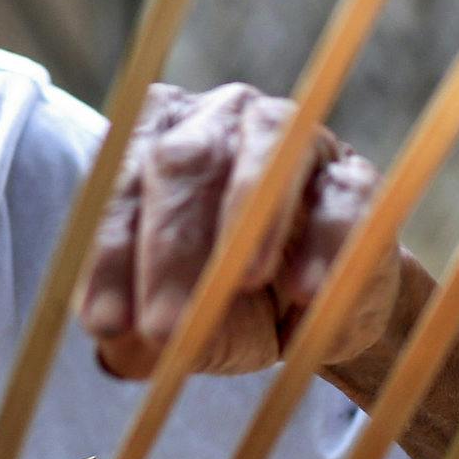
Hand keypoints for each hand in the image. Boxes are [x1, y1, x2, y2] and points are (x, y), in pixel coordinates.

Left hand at [80, 81, 398, 380]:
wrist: (314, 307)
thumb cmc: (220, 298)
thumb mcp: (172, 318)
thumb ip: (137, 328)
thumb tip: (122, 339)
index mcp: (151, 138)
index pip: (119, 186)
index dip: (111, 254)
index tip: (107, 322)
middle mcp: (216, 118)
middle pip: (185, 160)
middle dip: (171, 246)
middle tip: (164, 325)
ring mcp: (290, 137)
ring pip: (264, 153)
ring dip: (249, 219)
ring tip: (241, 282)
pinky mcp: (351, 178)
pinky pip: (340, 198)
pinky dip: (325, 242)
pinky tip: (307, 289)